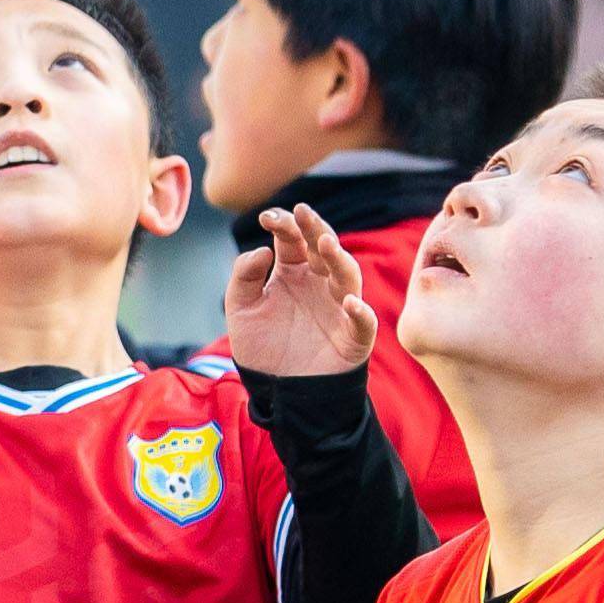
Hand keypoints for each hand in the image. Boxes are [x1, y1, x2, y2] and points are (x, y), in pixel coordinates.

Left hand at [223, 204, 377, 378]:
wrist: (276, 389)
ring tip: (324, 244)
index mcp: (292, 272)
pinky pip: (363, 322)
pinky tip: (349, 303)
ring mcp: (339, 307)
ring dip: (338, 259)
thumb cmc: (262, 345)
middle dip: (314, 228)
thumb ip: (244, 276)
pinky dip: (360, 312)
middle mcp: (319, 283)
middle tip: (302, 213)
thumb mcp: (241, 307)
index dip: (284, 225)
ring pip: (346, 276)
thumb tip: (262, 250)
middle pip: (322, 249)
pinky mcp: (353, 337)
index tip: (267, 218)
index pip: (292, 240)